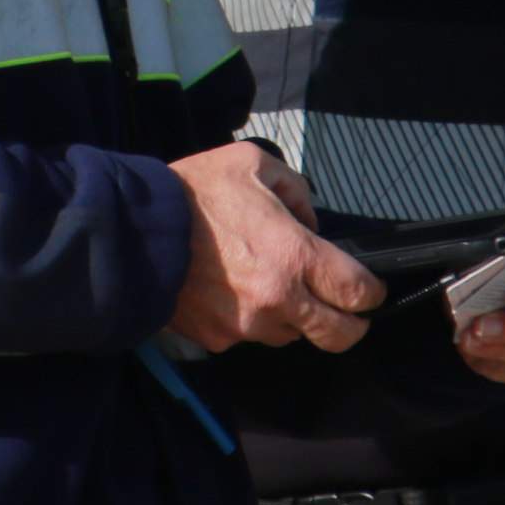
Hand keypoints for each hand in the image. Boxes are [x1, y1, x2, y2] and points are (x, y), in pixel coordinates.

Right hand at [164, 141, 382, 353]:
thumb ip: (296, 191)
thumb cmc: (193, 193)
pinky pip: (249, 336)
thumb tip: (309, 224)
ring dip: (293, 318)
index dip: (372, 293)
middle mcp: (278, 300)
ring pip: (291, 336)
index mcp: (294, 256)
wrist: (132, 232)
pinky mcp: (218, 340)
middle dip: (350, 325)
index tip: (370, 291)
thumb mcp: (252, 164)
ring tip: (270, 286)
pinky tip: (232, 291)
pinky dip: (250, 320)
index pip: (357, 292)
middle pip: (338, 335)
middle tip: (344, 310)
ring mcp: (246, 326)